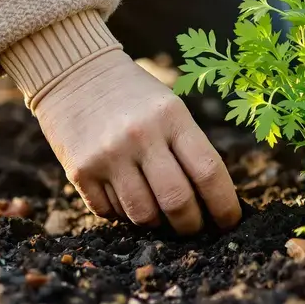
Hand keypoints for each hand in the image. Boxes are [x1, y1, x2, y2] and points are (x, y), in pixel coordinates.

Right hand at [33, 49, 240, 233]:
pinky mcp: (80, 171)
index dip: (224, 206)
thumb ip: (189, 150)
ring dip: (156, 223)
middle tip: (193, 228)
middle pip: (177, 201)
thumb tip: (212, 204)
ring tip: (158, 213)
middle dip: (191, 225)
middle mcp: (141, 136)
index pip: (208, 172)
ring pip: (143, 215)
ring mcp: (108, 155)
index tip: (229, 223)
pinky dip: (122, 214)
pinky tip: (124, 197)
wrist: (75, 75)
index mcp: (172, 117)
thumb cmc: (134, 98)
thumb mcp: (170, 110)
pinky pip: (110, 213)